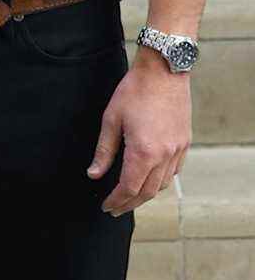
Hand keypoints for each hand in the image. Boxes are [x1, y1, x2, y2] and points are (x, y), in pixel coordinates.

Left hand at [87, 46, 191, 215]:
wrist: (164, 70)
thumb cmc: (134, 91)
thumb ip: (104, 150)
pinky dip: (161, 180)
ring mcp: (178, 149)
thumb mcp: (111, 119)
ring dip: (146, 194)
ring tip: (131, 196)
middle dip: (130, 203)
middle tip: (116, 209)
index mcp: (144, 152)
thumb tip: (94, 174)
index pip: (129, 188)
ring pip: (162, 184)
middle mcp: (164, 155)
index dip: (116, 200)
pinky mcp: (185, 142)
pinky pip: (174, 170)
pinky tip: (151, 178)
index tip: (107, 207)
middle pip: (147, 192)